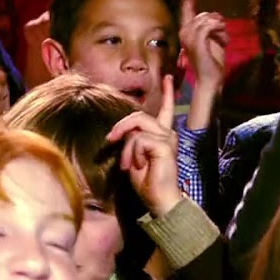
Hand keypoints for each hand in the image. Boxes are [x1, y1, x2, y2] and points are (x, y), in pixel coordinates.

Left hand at [107, 76, 182, 215]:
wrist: (160, 201)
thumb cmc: (147, 183)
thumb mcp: (134, 157)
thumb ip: (132, 140)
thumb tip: (125, 132)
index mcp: (162, 136)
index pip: (165, 111)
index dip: (167, 94)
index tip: (169, 78)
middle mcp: (168, 134)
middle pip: (138, 116)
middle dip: (120, 127)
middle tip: (110, 140)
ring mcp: (168, 139)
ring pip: (136, 126)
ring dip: (126, 146)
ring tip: (127, 164)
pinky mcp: (164, 146)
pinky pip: (138, 140)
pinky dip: (131, 154)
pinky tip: (137, 166)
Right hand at [180, 0, 229, 88]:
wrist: (210, 79)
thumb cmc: (213, 62)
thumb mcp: (214, 40)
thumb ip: (212, 28)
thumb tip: (216, 16)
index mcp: (187, 32)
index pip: (186, 11)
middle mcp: (184, 32)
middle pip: (203, 15)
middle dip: (217, 23)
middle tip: (223, 38)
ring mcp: (188, 37)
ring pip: (206, 19)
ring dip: (219, 28)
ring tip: (224, 40)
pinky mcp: (196, 42)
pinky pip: (208, 26)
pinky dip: (218, 30)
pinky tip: (223, 39)